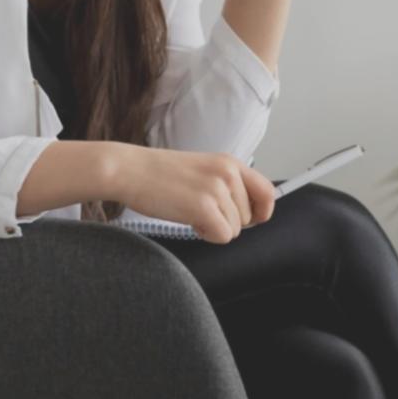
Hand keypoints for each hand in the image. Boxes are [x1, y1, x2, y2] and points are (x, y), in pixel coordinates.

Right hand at [118, 146, 277, 243]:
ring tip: (189, 210)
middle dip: (227, 221)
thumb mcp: (203, 169)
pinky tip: (189, 221)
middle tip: (199, 209)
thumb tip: (250, 215)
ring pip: (235, 229)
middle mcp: (228, 173)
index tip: (251, 220)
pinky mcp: (204, 207)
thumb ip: (227, 185)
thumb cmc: (160, 174)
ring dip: (214, 227)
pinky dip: (206, 235)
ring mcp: (217, 189)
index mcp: (229, 162)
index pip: (267, 191)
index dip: (262, 211)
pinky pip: (223, 236)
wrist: (130, 170)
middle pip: (249, 218)